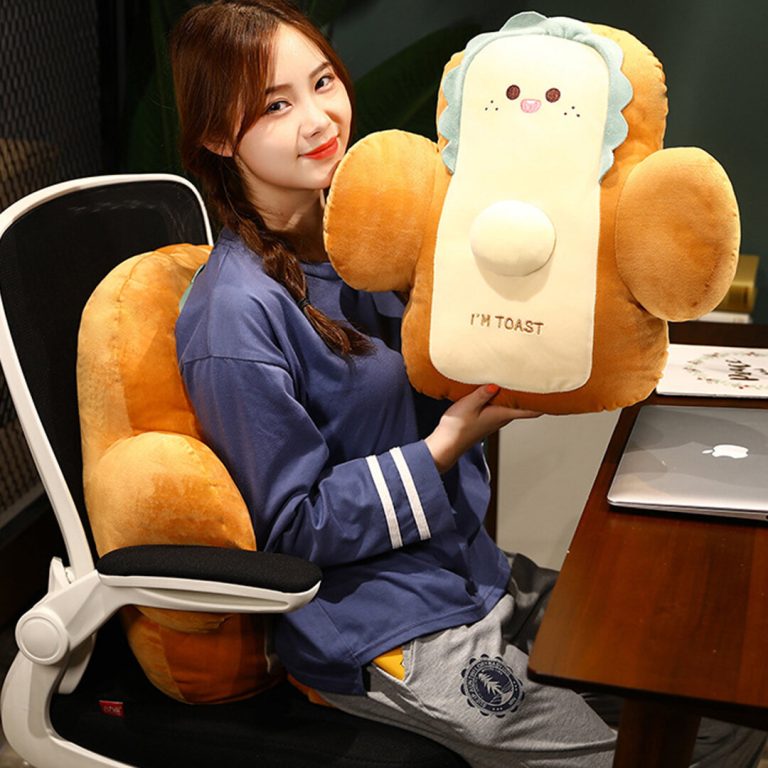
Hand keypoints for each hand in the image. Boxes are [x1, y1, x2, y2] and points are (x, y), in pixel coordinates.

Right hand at [424, 385, 539, 473]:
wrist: (446, 445)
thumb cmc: (457, 429)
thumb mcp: (468, 405)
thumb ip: (483, 393)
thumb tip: (497, 384)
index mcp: (502, 415)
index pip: (532, 410)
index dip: (545, 402)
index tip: (554, 389)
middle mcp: (502, 418)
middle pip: (525, 406)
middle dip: (533, 393)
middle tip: (539, 377)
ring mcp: (495, 420)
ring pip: (513, 405)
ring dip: (517, 394)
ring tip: (520, 378)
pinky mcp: (486, 419)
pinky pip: (502, 406)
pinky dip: (505, 397)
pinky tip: (499, 388)